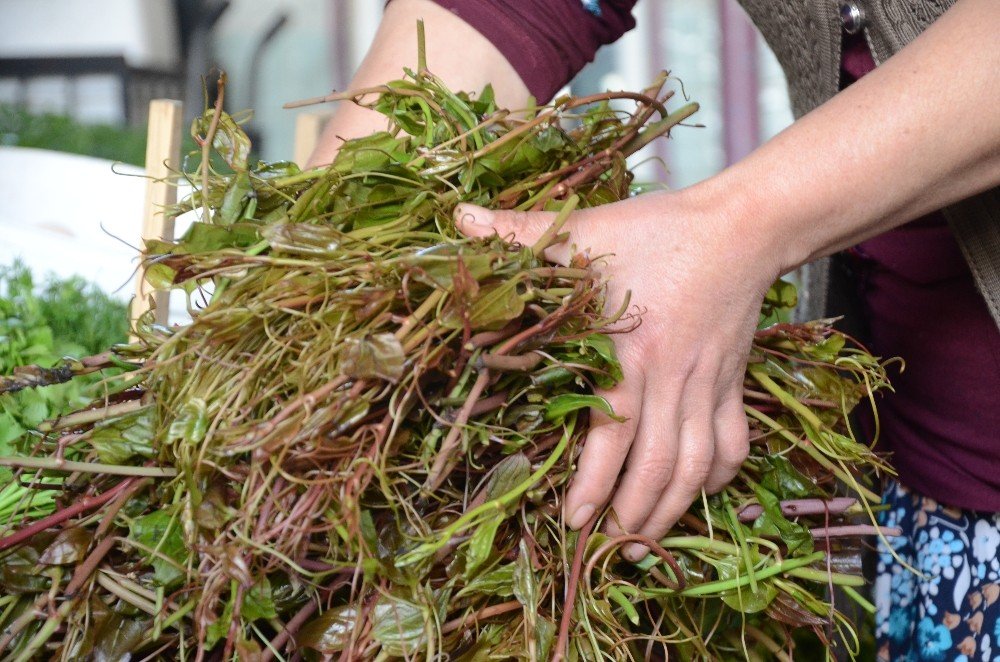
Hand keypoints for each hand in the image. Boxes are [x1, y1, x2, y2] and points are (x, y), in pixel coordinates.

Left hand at [455, 188, 780, 558]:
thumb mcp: (586, 230)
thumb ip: (520, 232)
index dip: (592, 485)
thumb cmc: (657, 230)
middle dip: (630, 515)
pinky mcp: (732, 383)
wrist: (743, 226)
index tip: (572, 521)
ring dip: (672, 510)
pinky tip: (701, 493)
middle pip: (656, 467)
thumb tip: (456, 218)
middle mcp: (671, 380)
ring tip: (646, 543)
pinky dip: (718, 476)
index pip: (611, 436)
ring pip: (696, 467)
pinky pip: (733, 443)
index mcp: (630, 353)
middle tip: (605, 549)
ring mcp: (708, 386)